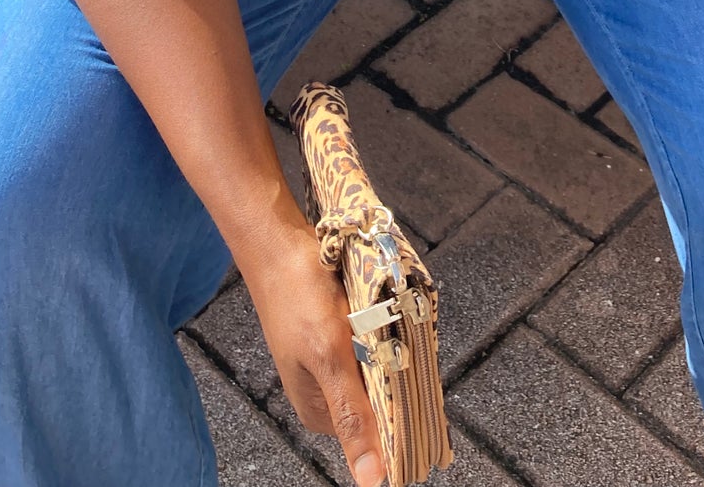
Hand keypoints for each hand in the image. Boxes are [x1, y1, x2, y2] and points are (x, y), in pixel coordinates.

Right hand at [240, 224, 387, 486]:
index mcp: (319, 411)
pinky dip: (381, 332)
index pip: (376, 430)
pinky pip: (369, 343)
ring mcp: (327, 361)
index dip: (404, 411)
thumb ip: (352, 415)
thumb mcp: (329, 357)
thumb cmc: (298, 295)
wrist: (278, 241)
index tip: (424, 387)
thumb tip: (372, 481)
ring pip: (377, 367)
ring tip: (393, 324)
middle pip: (378, 397)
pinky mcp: (333, 334)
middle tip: (404, 343)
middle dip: (397, 375)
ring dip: (390, 350)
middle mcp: (323, 392)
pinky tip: (384, 316)